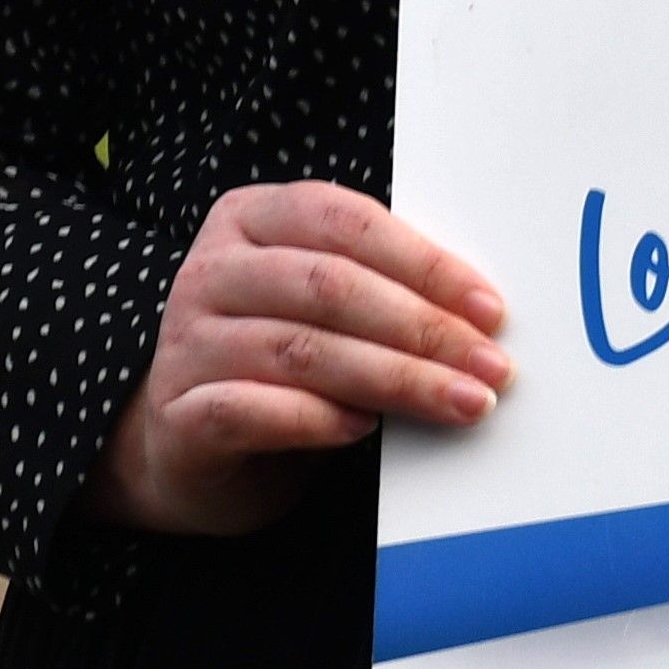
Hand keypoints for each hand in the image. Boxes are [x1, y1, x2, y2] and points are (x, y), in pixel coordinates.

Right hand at [95, 181, 510, 537]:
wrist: (193, 450)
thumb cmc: (282, 367)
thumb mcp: (328, 311)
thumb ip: (381, 291)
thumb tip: (482, 316)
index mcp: (251, 218)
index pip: (346, 222)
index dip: (425, 264)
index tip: (490, 310)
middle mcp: (210, 271)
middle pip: (330, 286)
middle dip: (424, 328)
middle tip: (491, 367)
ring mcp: (186, 342)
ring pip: (300, 349)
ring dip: (395, 379)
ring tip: (460, 402)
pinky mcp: (177, 414)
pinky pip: (249, 409)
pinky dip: (315, 418)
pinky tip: (363, 429)